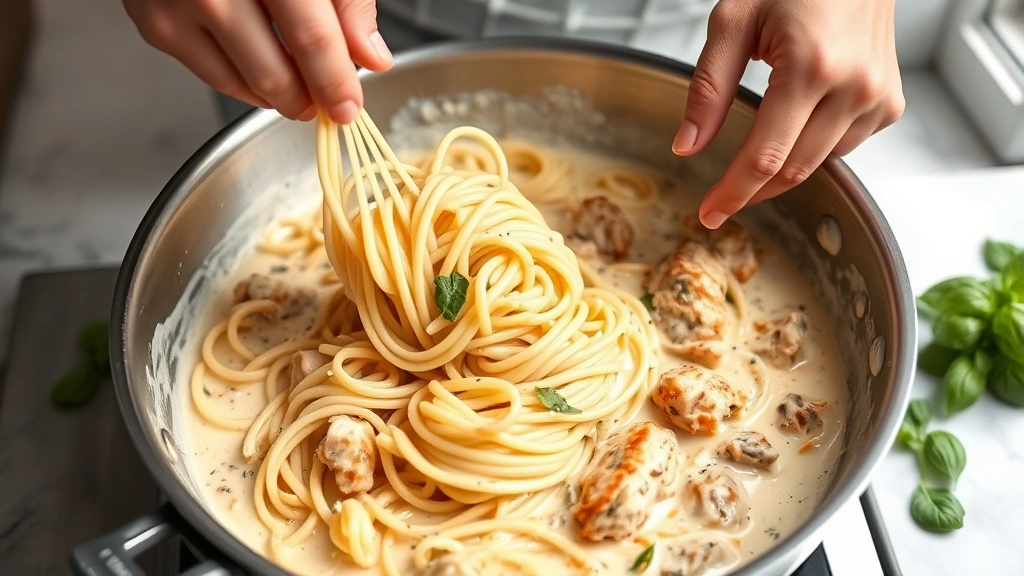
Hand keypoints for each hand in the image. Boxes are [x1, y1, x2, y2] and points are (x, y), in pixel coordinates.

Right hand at [123, 0, 392, 123]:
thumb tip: (370, 57)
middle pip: (274, 73)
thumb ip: (348, 1)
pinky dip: (246, 83)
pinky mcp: (155, 25)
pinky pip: (213, 76)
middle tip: (326, 98)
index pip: (311, 39)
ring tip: (300, 83)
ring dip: (280, 96)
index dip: (335, 82)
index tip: (349, 107)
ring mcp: (178, 6)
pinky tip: (264, 64)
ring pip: (243, 85)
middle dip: (308, 99)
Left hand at [674, 0, 903, 228]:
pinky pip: (843, 147)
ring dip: (782, 169)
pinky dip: (813, 148)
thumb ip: (708, 88)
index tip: (710, 213)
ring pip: (819, 164)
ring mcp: (878, 98)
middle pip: (793, 170)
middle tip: (719, 201)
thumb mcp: (733, 22)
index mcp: (812, 66)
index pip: (766, 156)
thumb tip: (688, 145)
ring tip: (755, 153)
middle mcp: (854, 87)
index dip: (733, 192)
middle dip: (752, 192)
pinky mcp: (890, 104)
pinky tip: (796, 126)